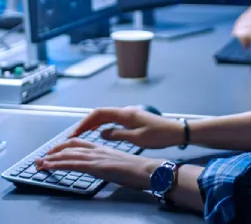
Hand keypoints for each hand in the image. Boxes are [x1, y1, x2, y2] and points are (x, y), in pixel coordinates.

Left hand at [35, 139, 161, 189]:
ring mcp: (96, 157)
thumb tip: (103, 168)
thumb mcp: (119, 165)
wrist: (147, 171)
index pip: (79, 144)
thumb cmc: (138, 170)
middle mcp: (97, 150)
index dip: (64, 146)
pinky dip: (58, 164)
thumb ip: (108, 164)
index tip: (54, 152)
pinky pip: (72, 164)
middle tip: (41, 158)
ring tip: (39, 163)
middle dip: (53, 151)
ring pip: (68, 154)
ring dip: (51, 158)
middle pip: (70, 147)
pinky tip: (49, 166)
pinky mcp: (96, 166)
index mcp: (103, 149)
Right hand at [68, 106, 184, 148]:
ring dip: (92, 123)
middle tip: (73, 134)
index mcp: (125, 114)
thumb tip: (102, 133)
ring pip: (105, 115)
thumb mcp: (137, 139)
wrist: (177, 131)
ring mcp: (129, 113)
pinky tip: (99, 131)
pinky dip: (102, 123)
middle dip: (85, 122)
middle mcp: (125, 110)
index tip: (74, 132)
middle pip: (100, 113)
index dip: (84, 122)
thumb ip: (117, 135)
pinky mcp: (132, 117)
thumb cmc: (160, 136)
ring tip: (82, 134)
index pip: (98, 114)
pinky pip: (112, 118)